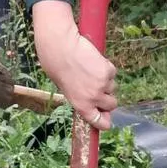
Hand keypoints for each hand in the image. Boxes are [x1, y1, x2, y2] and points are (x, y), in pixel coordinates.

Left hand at [32, 0, 117, 130]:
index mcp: (80, 105)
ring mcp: (102, 84)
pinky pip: (111, 71)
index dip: (105, 120)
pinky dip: (105, 66)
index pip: (101, 123)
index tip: (105, 115)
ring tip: (89, 67)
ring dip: (105, 79)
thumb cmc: (54, 62)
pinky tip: (92, 58)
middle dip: (107, 96)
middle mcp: (93, 98)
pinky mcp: (107, 70)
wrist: (59, 43)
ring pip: (112, 86)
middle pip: (112, 104)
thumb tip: (87, 100)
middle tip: (96, 84)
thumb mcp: (62, 86)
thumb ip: (77, 96)